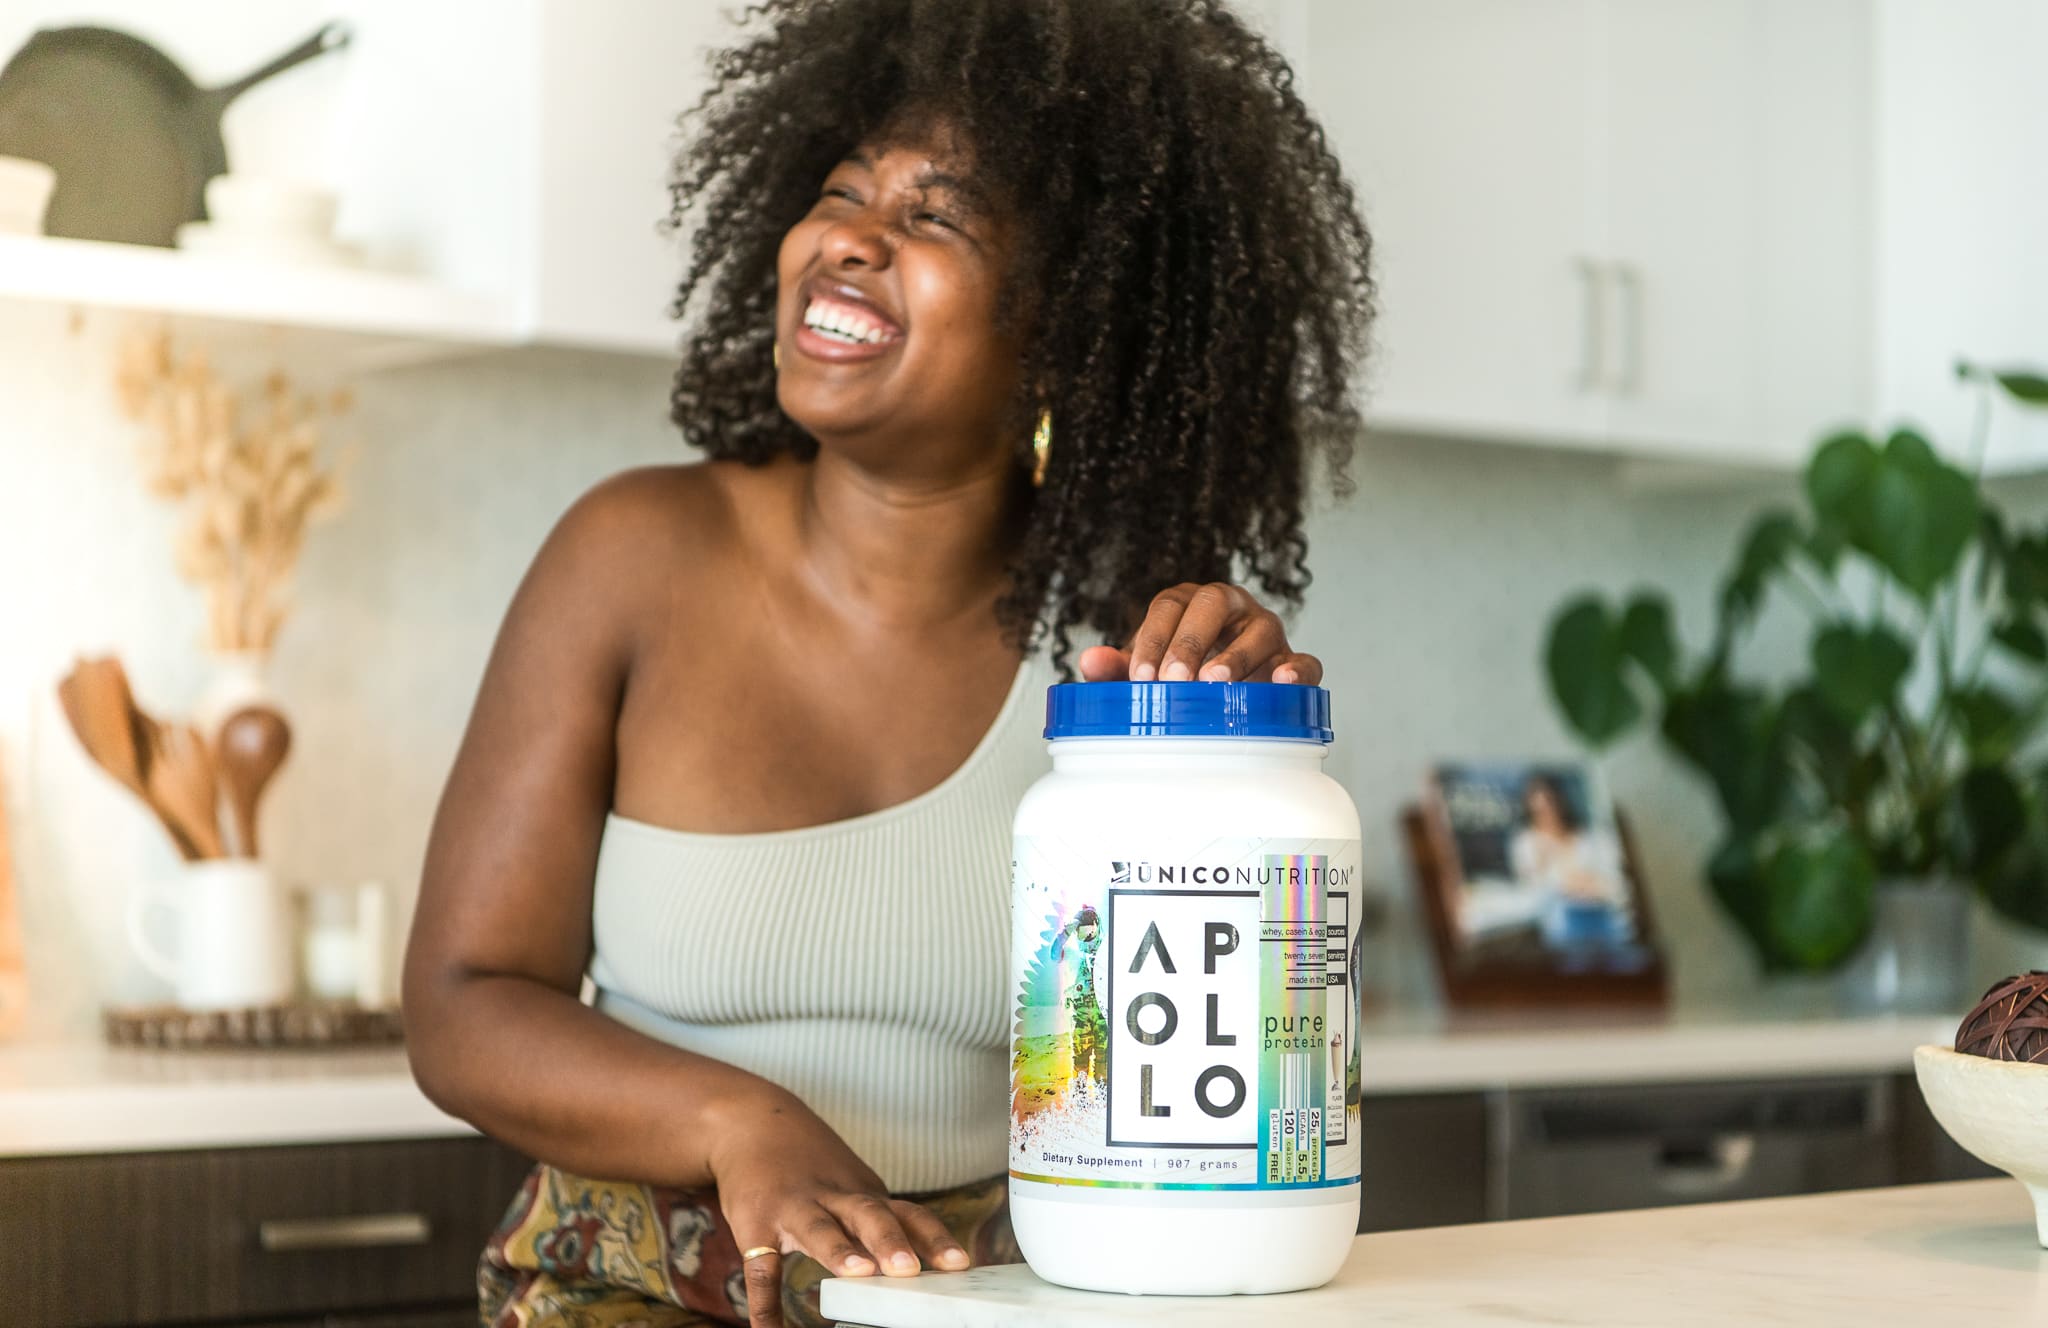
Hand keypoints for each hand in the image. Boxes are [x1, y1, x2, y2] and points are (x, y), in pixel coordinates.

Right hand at [708, 1087, 969, 1327]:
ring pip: (820, 1227)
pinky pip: (762, 1269)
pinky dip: (764, 1304)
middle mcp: (833, 1197)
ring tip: (860, 1274)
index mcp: (863, 1193)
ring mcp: (793, 1208)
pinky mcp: (756, 1224)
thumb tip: (916, 1267)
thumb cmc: (810, 1165)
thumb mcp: (848, 1185)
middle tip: (911, 1269)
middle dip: (891, 1240)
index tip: (960, 1263)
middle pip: (869, 1213)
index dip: (934, 1237)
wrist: (751, 1121)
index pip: (907, 1213)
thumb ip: (875, 1221)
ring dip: (839, 1250)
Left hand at [1077, 582, 1322, 684]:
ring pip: (1261, 629)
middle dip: (1191, 641)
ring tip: (1215, 682)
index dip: (1153, 638)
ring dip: (1238, 655)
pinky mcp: (1293, 659)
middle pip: (1212, 604)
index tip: (1142, 678)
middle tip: (1173, 680)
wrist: (1225, 692)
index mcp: (1189, 602)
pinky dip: (1298, 670)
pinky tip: (1282, 682)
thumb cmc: (1179, 675)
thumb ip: (1118, 667)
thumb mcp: (1147, 671)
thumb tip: (1089, 661)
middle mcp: (1230, 606)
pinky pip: (1306, 660)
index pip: (1168, 605)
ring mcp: (1266, 630)